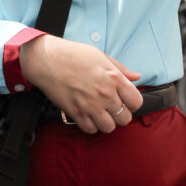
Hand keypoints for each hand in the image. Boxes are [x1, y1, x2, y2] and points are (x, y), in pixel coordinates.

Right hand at [19, 35, 142, 134]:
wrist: (48, 60)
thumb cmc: (74, 55)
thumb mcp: (101, 56)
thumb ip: (121, 69)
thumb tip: (137, 77)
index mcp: (113, 77)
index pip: (136, 102)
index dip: (132, 102)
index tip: (126, 99)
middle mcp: (105, 94)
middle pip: (125, 118)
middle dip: (121, 113)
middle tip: (112, 106)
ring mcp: (91, 106)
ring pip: (109, 127)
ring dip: (107, 121)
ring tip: (100, 111)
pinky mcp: (76, 114)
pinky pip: (91, 130)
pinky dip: (91, 125)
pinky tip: (88, 114)